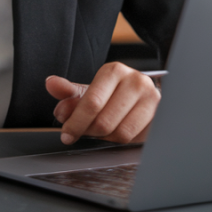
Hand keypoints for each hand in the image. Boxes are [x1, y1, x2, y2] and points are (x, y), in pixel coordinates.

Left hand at [45, 62, 160, 144]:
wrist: (141, 101)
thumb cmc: (111, 96)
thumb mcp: (87, 92)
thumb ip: (68, 92)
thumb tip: (51, 84)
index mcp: (114, 70)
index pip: (92, 102)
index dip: (75, 123)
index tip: (66, 134)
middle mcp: (135, 80)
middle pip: (104, 121)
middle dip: (88, 132)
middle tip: (83, 132)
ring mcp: (151, 97)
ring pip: (120, 133)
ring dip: (105, 137)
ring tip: (102, 130)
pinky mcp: (160, 115)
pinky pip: (134, 139)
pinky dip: (120, 140)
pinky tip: (116, 132)